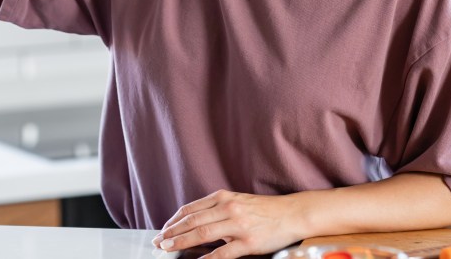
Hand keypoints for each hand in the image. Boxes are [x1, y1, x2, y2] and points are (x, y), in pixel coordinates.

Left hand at [152, 189, 305, 258]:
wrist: (291, 213)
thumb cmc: (264, 209)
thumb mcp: (237, 201)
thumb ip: (217, 209)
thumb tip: (194, 221)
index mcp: (224, 197)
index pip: (190, 209)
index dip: (173, 221)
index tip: (163, 230)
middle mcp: (229, 208)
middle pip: (193, 221)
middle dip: (172, 232)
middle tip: (158, 242)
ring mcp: (239, 225)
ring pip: (203, 234)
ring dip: (182, 242)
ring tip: (169, 248)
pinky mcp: (248, 241)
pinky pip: (224, 253)